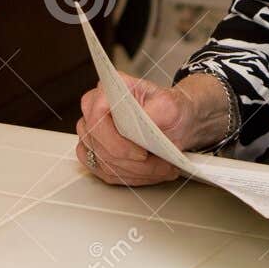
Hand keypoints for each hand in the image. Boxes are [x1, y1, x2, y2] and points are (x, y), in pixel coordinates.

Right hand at [75, 72, 222, 186]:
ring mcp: (91, 133)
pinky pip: (104, 173)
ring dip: (134, 172)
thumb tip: (142, 122)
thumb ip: (154, 111)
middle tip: (159, 164)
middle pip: (98, 144)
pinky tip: (149, 173)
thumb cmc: (170, 109)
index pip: (97, 117)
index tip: (142, 154)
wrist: (176, 122)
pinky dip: (129, 177)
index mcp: (109, 89)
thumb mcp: (170, 105)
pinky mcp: (95, 153)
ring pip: (103, 162)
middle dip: (131, 162)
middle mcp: (94, 109)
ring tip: (160, 169)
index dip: (116, 140)